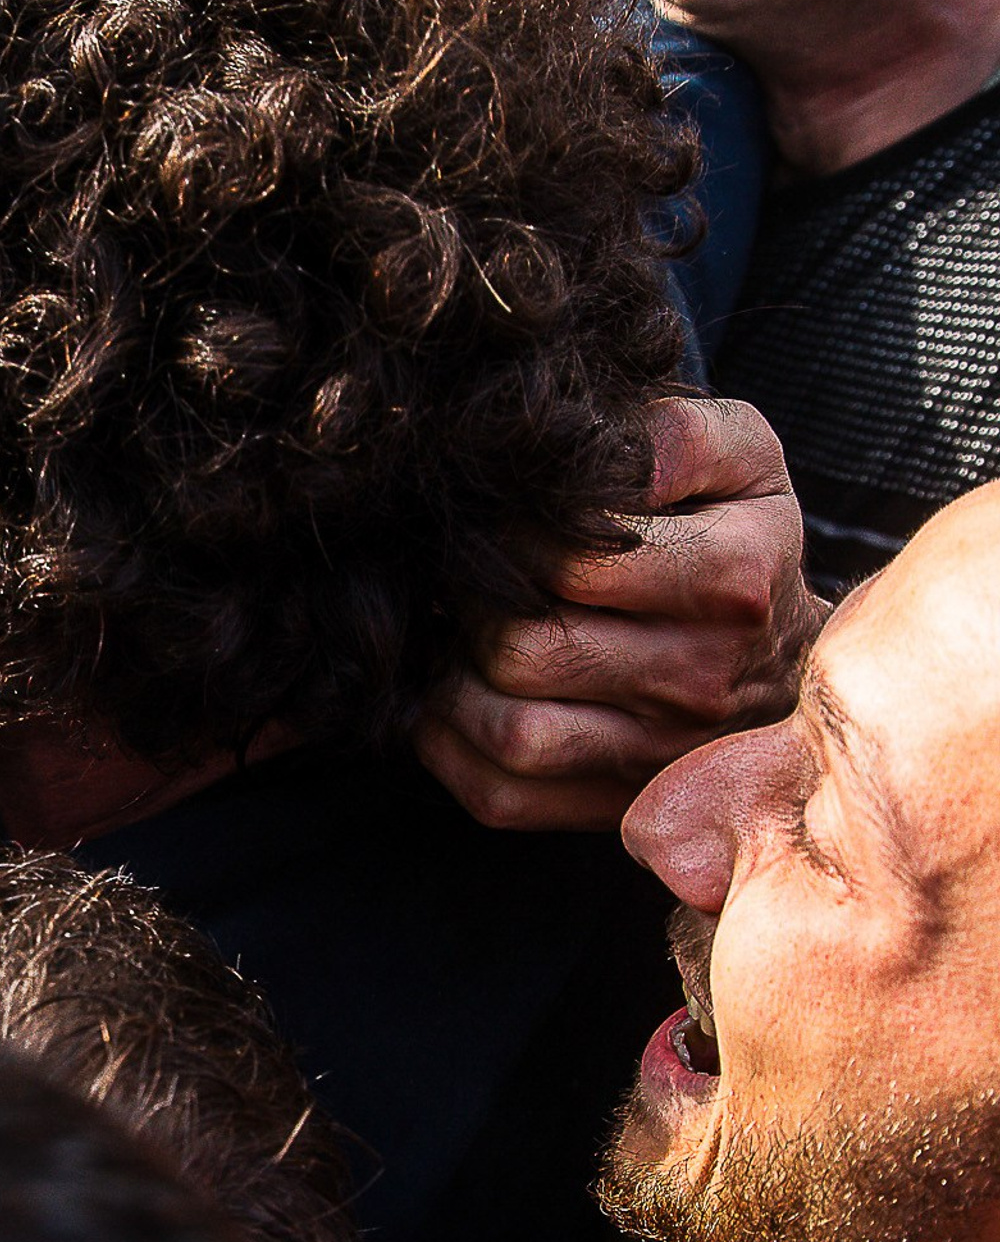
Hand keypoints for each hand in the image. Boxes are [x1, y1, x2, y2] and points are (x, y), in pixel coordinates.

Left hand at [417, 398, 826, 830]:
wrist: (790, 658)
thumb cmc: (739, 540)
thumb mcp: (740, 461)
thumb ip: (679, 436)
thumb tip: (609, 455)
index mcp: (735, 579)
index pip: (572, 564)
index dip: (510, 538)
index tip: (499, 523)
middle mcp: (702, 679)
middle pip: (526, 652)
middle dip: (472, 608)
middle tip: (465, 580)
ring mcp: (659, 755)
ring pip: (509, 735)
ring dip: (454, 684)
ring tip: (459, 637)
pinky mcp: (614, 805)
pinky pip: (499, 793)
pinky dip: (451, 747)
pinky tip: (456, 695)